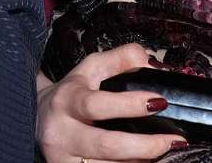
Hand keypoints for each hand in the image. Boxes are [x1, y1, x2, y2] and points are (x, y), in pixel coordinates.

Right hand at [37, 45, 180, 162]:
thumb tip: (153, 64)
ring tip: (164, 151)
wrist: (36, 118)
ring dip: (142, 161)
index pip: (97, 105)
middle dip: (145, 146)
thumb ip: (121, 59)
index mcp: (67, 100)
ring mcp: (63, 159)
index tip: (160, 102)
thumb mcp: (90, 69)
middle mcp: (61, 132)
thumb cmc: (70, 94)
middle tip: (174, 140)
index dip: (129, 105)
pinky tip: (144, 162)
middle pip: (107, 145)